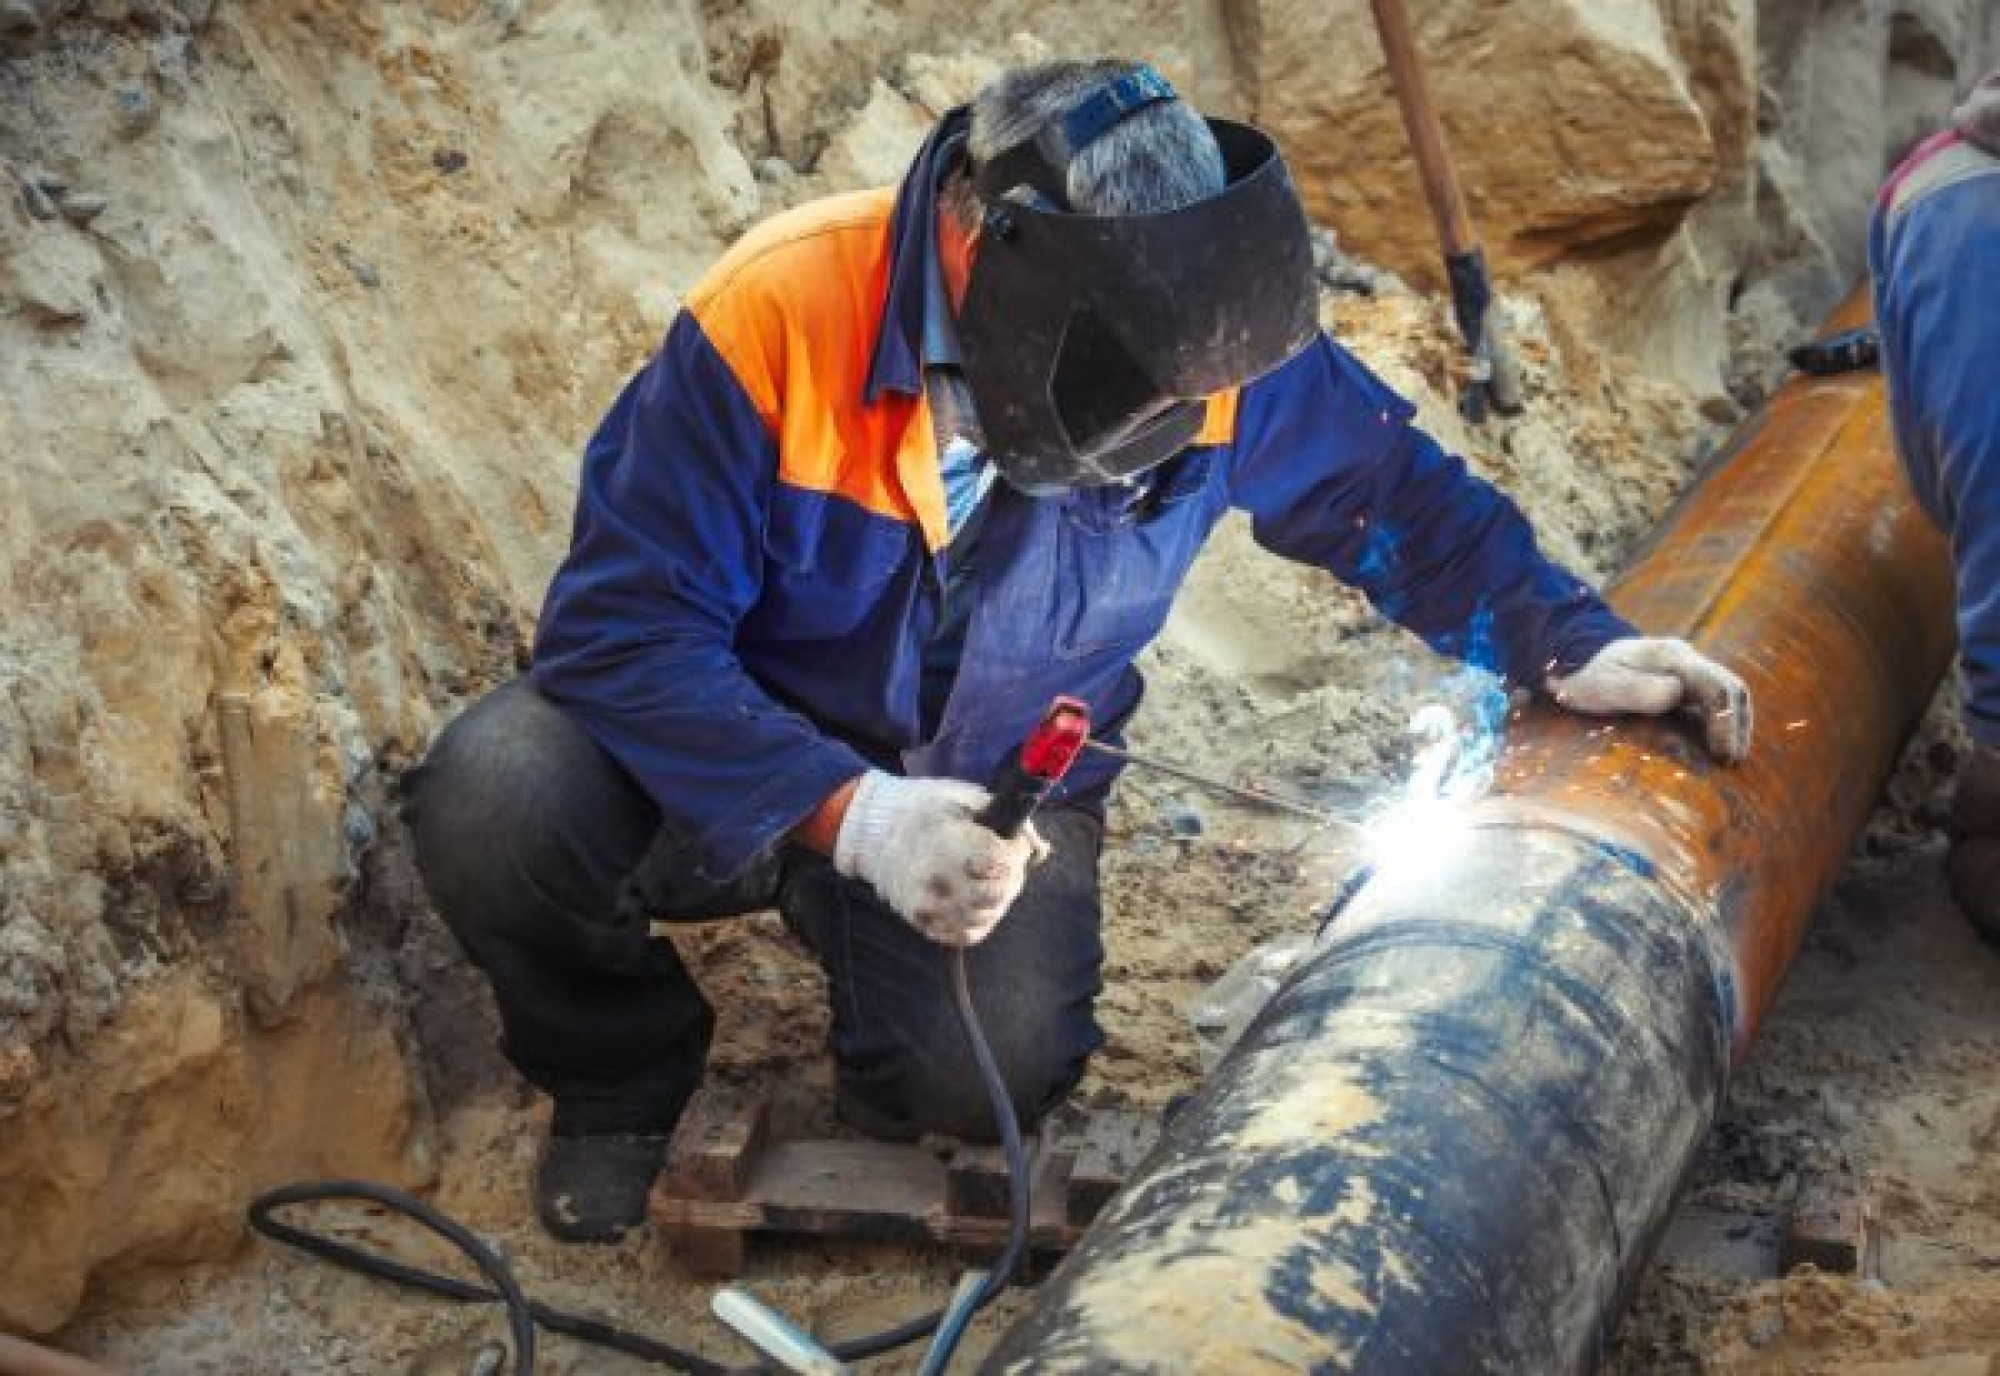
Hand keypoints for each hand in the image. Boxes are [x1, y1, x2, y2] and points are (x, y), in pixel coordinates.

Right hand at [832, 772, 1047, 945]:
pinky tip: (973, 895)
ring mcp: (929, 907)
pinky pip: (970, 934)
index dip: (1015, 852)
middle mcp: (937, 881)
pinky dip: (980, 917)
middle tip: (1000, 860)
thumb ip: (1010, 821)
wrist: (875, 834)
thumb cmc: (926, 810)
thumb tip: (1040, 851)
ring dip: (998, 898)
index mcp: (948, 845)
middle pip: (1001, 893)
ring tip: (984, 876)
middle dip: (1011, 876)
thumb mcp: (968, 799)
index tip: (1009, 842)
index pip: (1003, 864)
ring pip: (989, 916)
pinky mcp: (925, 924)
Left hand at [1547, 637, 1752, 763]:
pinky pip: (1710, 704)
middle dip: (1738, 727)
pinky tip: (1715, 749)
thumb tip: (1676, 694)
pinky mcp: (1680, 686)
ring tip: (1730, 759)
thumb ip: (1637, 690)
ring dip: (1733, 726)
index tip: (1724, 754)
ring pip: (1725, 696)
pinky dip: (1719, 725)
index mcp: (1672, 657)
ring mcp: (1684, 673)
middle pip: (1731, 690)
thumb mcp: (1604, 685)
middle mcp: (1685, 662)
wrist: (1574, 661)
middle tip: (1733, 762)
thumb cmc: (1587, 675)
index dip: (1727, 723)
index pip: (1718, 688)